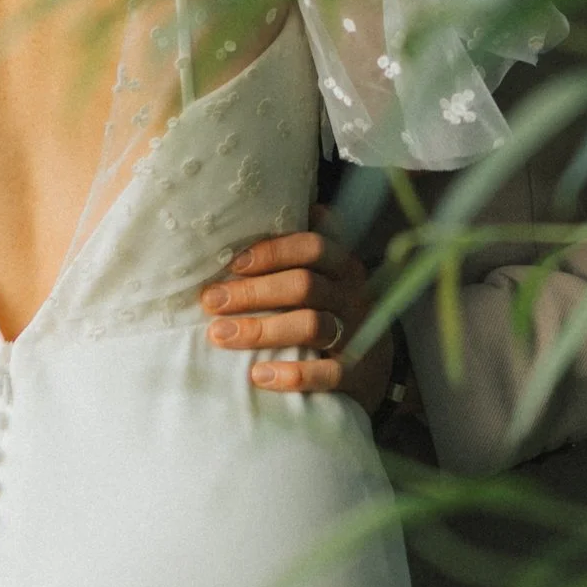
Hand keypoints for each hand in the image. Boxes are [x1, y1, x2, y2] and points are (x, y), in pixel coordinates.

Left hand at [202, 228, 393, 409]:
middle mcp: (352, 296)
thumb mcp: (327, 276)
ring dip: (262, 330)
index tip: (233, 263)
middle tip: (212, 301)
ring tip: (221, 335)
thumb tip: (257, 211)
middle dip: (254, 292)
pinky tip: (258, 375)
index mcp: (342, 266)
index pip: (312, 247)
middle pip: (305, 285)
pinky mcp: (357, 374)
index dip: (273, 252)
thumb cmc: (333, 311)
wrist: (375, 366)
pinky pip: (327, 374)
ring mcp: (357, 334)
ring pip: (312, 326)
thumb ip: (299, 250)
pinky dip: (292, 374)